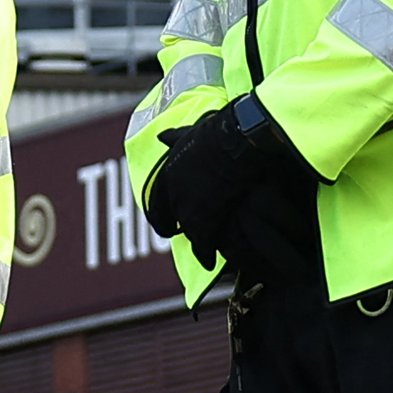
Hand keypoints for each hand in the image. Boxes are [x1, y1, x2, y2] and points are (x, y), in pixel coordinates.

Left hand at [143, 100, 319, 280]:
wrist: (236, 142)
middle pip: (169, 221)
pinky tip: (210, 260)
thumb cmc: (217, 133)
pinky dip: (206, 254)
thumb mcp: (190, 132)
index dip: (163, 214)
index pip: (156, 203)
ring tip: (202, 251)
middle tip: (183, 235)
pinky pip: (203, 245)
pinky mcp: (204, 222)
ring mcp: (187, 209)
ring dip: (196, 242)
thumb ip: (174, 137)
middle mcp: (171, 193)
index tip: (168, 222)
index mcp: (167, 173)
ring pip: (188, 234)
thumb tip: (162, 136)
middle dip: (177, 228)